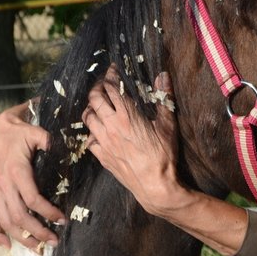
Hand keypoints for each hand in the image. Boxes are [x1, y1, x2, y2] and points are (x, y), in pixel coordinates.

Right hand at [0, 100, 64, 251]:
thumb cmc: (21, 133)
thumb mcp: (36, 133)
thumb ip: (50, 141)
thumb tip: (67, 148)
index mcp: (16, 172)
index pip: (32, 199)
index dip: (48, 212)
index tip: (63, 220)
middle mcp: (3, 185)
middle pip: (19, 216)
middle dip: (37, 231)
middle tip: (55, 241)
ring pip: (5, 221)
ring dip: (21, 237)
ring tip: (37, 248)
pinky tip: (6, 245)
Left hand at [83, 68, 185, 216]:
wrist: (154, 185)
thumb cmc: (164, 155)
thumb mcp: (168, 126)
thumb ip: (164, 99)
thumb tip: (163, 76)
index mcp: (127, 116)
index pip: (111, 88)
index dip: (110, 76)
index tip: (113, 70)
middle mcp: (111, 126)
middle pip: (94, 99)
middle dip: (97, 88)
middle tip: (103, 84)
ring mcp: (103, 142)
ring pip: (87, 118)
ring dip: (91, 108)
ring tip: (97, 105)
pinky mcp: (102, 156)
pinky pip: (89, 140)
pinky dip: (91, 132)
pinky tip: (98, 131)